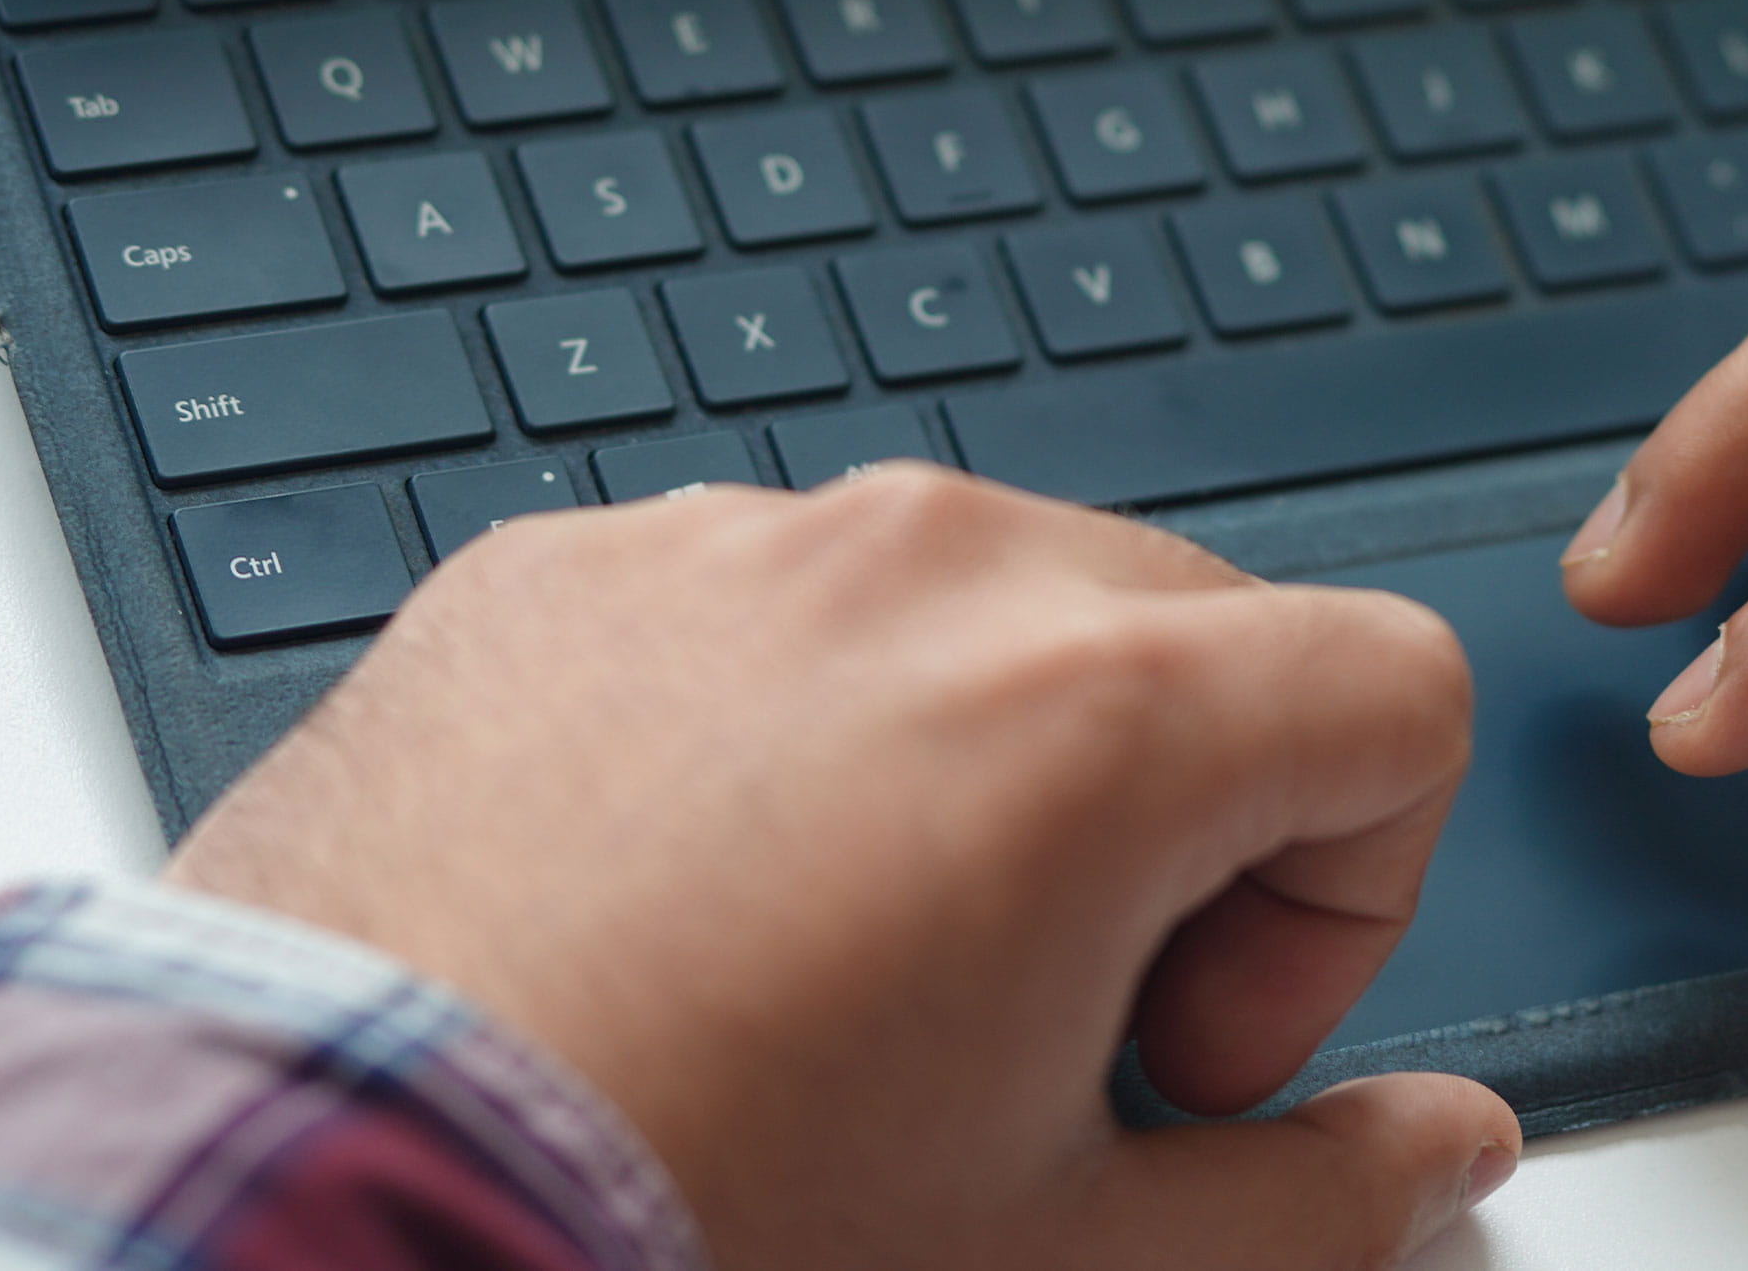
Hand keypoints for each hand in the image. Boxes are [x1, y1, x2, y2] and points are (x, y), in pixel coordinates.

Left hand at [169, 469, 1517, 1269]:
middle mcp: (915, 569)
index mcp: (1094, 710)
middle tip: (1030, 1046)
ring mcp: (713, 548)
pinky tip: (669, 935)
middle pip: (1182, 637)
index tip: (1196, 1051)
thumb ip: (1313, 1201)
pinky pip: (748, 615)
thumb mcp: (1057, 1266)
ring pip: (955, 615)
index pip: (1389, 694)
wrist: (310, 1206)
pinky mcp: (542, 575)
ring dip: (965, 778)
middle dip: (1165, 837)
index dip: (1348, 902)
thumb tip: (1436, 1150)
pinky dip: (765, 743)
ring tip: (827, 997)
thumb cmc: (674, 1228)